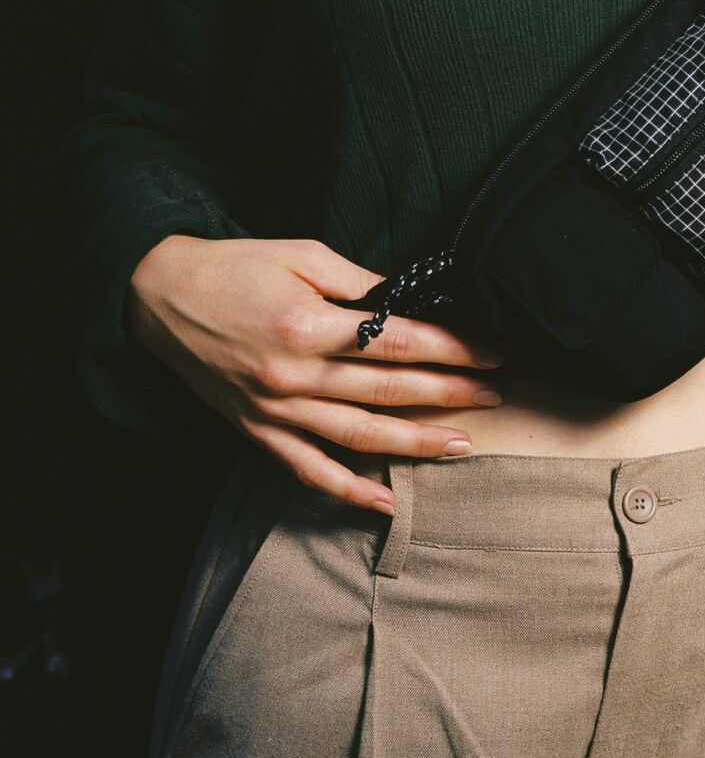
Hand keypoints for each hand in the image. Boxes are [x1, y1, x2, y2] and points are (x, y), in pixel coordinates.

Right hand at [129, 234, 503, 513]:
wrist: (157, 295)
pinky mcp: (257, 431)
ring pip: (358, 436)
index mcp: (306, 325)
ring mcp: (275, 409)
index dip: (452, 350)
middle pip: (387, 390)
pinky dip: (348, 490)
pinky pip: (308, 471)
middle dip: (449, 394)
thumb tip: (413, 305)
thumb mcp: (301, 256)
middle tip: (494, 396)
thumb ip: (360, 284)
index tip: (491, 354)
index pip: (398, 343)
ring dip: (416, 443)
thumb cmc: (235, 268)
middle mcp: (292, 375)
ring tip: (463, 444)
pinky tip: (387, 502)